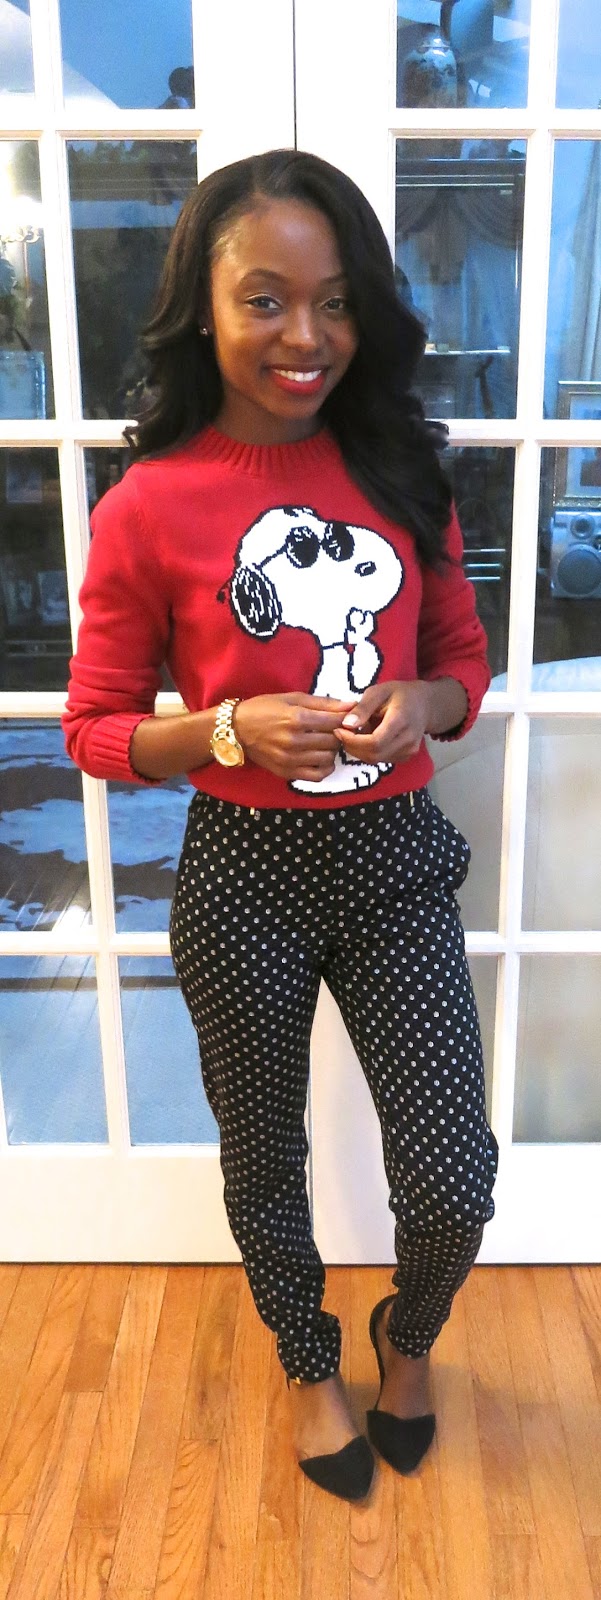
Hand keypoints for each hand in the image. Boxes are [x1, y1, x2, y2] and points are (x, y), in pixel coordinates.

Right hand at [234, 692, 356, 782]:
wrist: (236, 729)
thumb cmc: (264, 708)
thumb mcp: (292, 698)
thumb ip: (323, 703)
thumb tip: (351, 705)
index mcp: (297, 718)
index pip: (336, 722)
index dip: (345, 719)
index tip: (345, 718)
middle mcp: (295, 740)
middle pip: (334, 740)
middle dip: (338, 734)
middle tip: (332, 729)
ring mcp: (290, 759)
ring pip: (328, 758)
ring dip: (331, 750)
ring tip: (324, 742)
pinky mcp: (286, 772)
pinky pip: (317, 776)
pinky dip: (325, 768)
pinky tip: (320, 758)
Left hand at [332, 680, 432, 765]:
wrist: (425, 704)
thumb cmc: (400, 694)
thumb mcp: (379, 691)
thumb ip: (362, 708)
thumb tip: (346, 724)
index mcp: (401, 720)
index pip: (374, 742)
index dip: (353, 741)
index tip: (339, 730)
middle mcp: (408, 740)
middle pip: (374, 755)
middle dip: (352, 747)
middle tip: (342, 733)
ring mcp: (409, 750)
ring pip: (376, 760)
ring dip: (359, 750)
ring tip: (355, 733)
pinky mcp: (407, 756)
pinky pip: (382, 759)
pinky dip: (368, 752)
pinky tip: (366, 738)